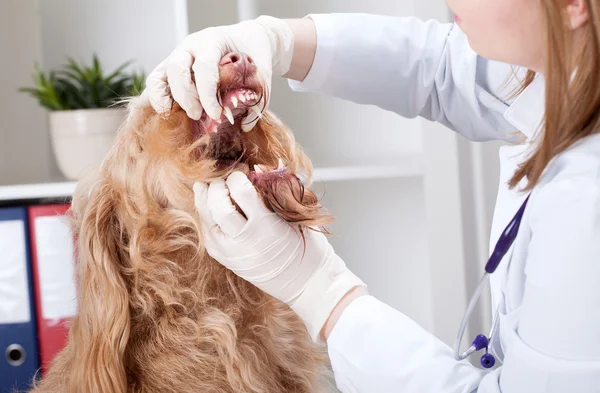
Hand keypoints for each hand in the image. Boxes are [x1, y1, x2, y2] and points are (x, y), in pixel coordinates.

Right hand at [142, 15, 293, 130]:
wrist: (248, 41)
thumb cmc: (253, 57)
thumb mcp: (260, 74)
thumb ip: (255, 97)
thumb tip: (245, 124)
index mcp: (212, 41)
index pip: (204, 67)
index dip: (207, 94)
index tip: (216, 114)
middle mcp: (190, 46)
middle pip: (177, 69)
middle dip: (185, 96)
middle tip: (197, 116)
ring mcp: (177, 57)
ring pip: (159, 75)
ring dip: (166, 99)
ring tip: (178, 116)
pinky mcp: (170, 69)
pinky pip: (156, 83)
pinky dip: (158, 99)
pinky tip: (169, 113)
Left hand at [193, 172, 365, 341]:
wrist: (307, 283)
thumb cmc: (307, 247)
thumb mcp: (297, 216)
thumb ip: (276, 192)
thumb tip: (257, 170)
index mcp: (266, 226)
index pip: (240, 191)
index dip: (237, 176)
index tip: (242, 170)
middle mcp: (245, 240)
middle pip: (217, 204)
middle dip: (217, 186)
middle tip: (224, 178)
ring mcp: (232, 252)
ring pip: (206, 219)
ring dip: (204, 199)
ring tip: (208, 187)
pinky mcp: (226, 260)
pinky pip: (207, 234)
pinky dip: (206, 218)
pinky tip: (209, 207)